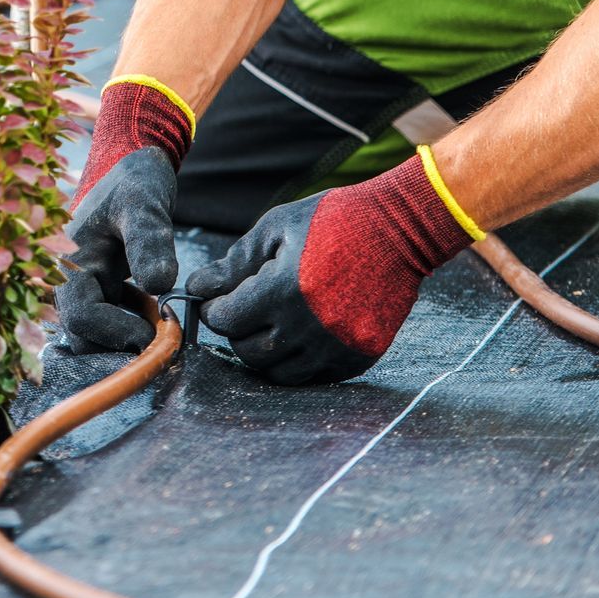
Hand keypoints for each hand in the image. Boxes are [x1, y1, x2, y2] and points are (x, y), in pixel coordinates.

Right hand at [56, 77, 194, 352]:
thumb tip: (160, 286)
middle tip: (162, 330)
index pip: (81, 316)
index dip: (117, 331)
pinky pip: (105, 327)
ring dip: (126, 337)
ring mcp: (80, 288)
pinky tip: (150, 306)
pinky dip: (129, 327)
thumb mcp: (144, 205)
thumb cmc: (133, 182)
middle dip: (121, 343)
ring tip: (157, 314)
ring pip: (93, 338)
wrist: (130, 166)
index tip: (155, 331)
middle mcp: (66, 281)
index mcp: (68, 260)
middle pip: (82, 337)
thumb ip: (150, 243)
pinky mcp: (94, 292)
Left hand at [185, 149, 480, 383]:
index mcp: (282, 291)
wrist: (400, 230)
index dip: (215, 310)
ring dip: (265, 351)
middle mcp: (308, 327)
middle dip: (237, 332)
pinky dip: (298, 361)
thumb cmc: (331, 220)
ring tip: (270, 323)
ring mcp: (336, 347)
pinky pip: (314, 377)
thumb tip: (198, 287)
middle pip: (248, 352)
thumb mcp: (276, 228)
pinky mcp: (358, 357)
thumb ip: (235, 263)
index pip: (226, 321)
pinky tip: (298, 335)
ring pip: (279, 372)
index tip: (218, 299)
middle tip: (243, 310)